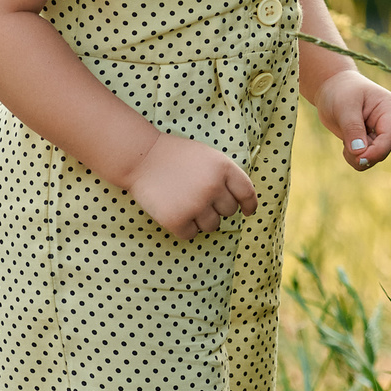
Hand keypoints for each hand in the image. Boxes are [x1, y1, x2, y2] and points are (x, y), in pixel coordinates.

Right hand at [124, 133, 257, 236]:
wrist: (141, 157)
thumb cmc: (175, 156)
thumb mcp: (207, 156)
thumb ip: (225, 176)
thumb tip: (241, 202)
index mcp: (223, 168)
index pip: (247, 193)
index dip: (249, 205)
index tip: (247, 212)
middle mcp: (213, 187)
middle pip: (229, 212)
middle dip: (217, 208)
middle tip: (197, 197)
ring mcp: (195, 205)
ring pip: (211, 226)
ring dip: (201, 219)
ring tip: (184, 202)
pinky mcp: (177, 220)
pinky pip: (191, 234)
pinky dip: (183, 227)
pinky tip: (173, 211)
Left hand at [313, 71, 390, 170]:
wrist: (333, 88)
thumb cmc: (341, 91)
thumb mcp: (344, 106)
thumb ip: (352, 129)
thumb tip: (359, 153)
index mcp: (390, 109)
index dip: (377, 150)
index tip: (359, 158)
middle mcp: (390, 124)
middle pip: (383, 150)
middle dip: (363, 154)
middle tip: (344, 147)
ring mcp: (381, 134)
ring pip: (374, 158)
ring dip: (356, 156)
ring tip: (344, 139)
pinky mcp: (372, 142)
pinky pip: (365, 158)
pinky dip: (353, 156)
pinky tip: (346, 142)